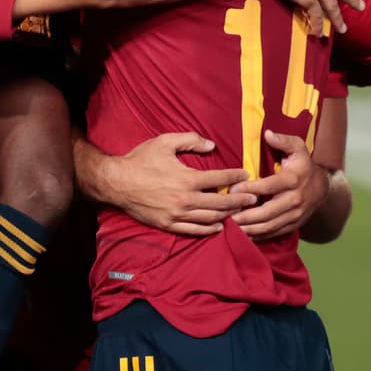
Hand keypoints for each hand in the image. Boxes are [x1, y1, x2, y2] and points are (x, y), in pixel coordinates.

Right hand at [98, 133, 256, 234]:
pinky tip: (219, 227)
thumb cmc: (140, 160)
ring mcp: (177, 214)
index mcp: (187, 178)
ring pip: (210, 218)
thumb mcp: (164, 142)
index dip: (235, 176)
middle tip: (253, 197)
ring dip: (228, 216)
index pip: (219, 179)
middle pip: (221, 203)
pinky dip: (209, 230)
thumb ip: (190, 140)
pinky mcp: (168, 224)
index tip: (246, 174)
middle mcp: (186, 199)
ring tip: (240, 212)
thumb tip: (212, 146)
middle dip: (240, 200)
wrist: (116, 182)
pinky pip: (194, 230)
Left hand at [230, 131, 328, 240]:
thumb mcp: (297, 147)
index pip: (268, 186)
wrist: (323, 187)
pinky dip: (258, 235)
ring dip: (249, 228)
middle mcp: (294, 200)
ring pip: (269, 226)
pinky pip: (274, 233)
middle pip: (267, 212)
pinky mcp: (293, 225)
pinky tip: (243, 233)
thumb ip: (283, 140)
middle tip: (226, 215)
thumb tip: (267, 134)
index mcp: (293, 180)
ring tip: (230, 226)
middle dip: (245, 215)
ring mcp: (295, 215)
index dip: (250, 189)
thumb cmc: (303, 164)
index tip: (232, 189)